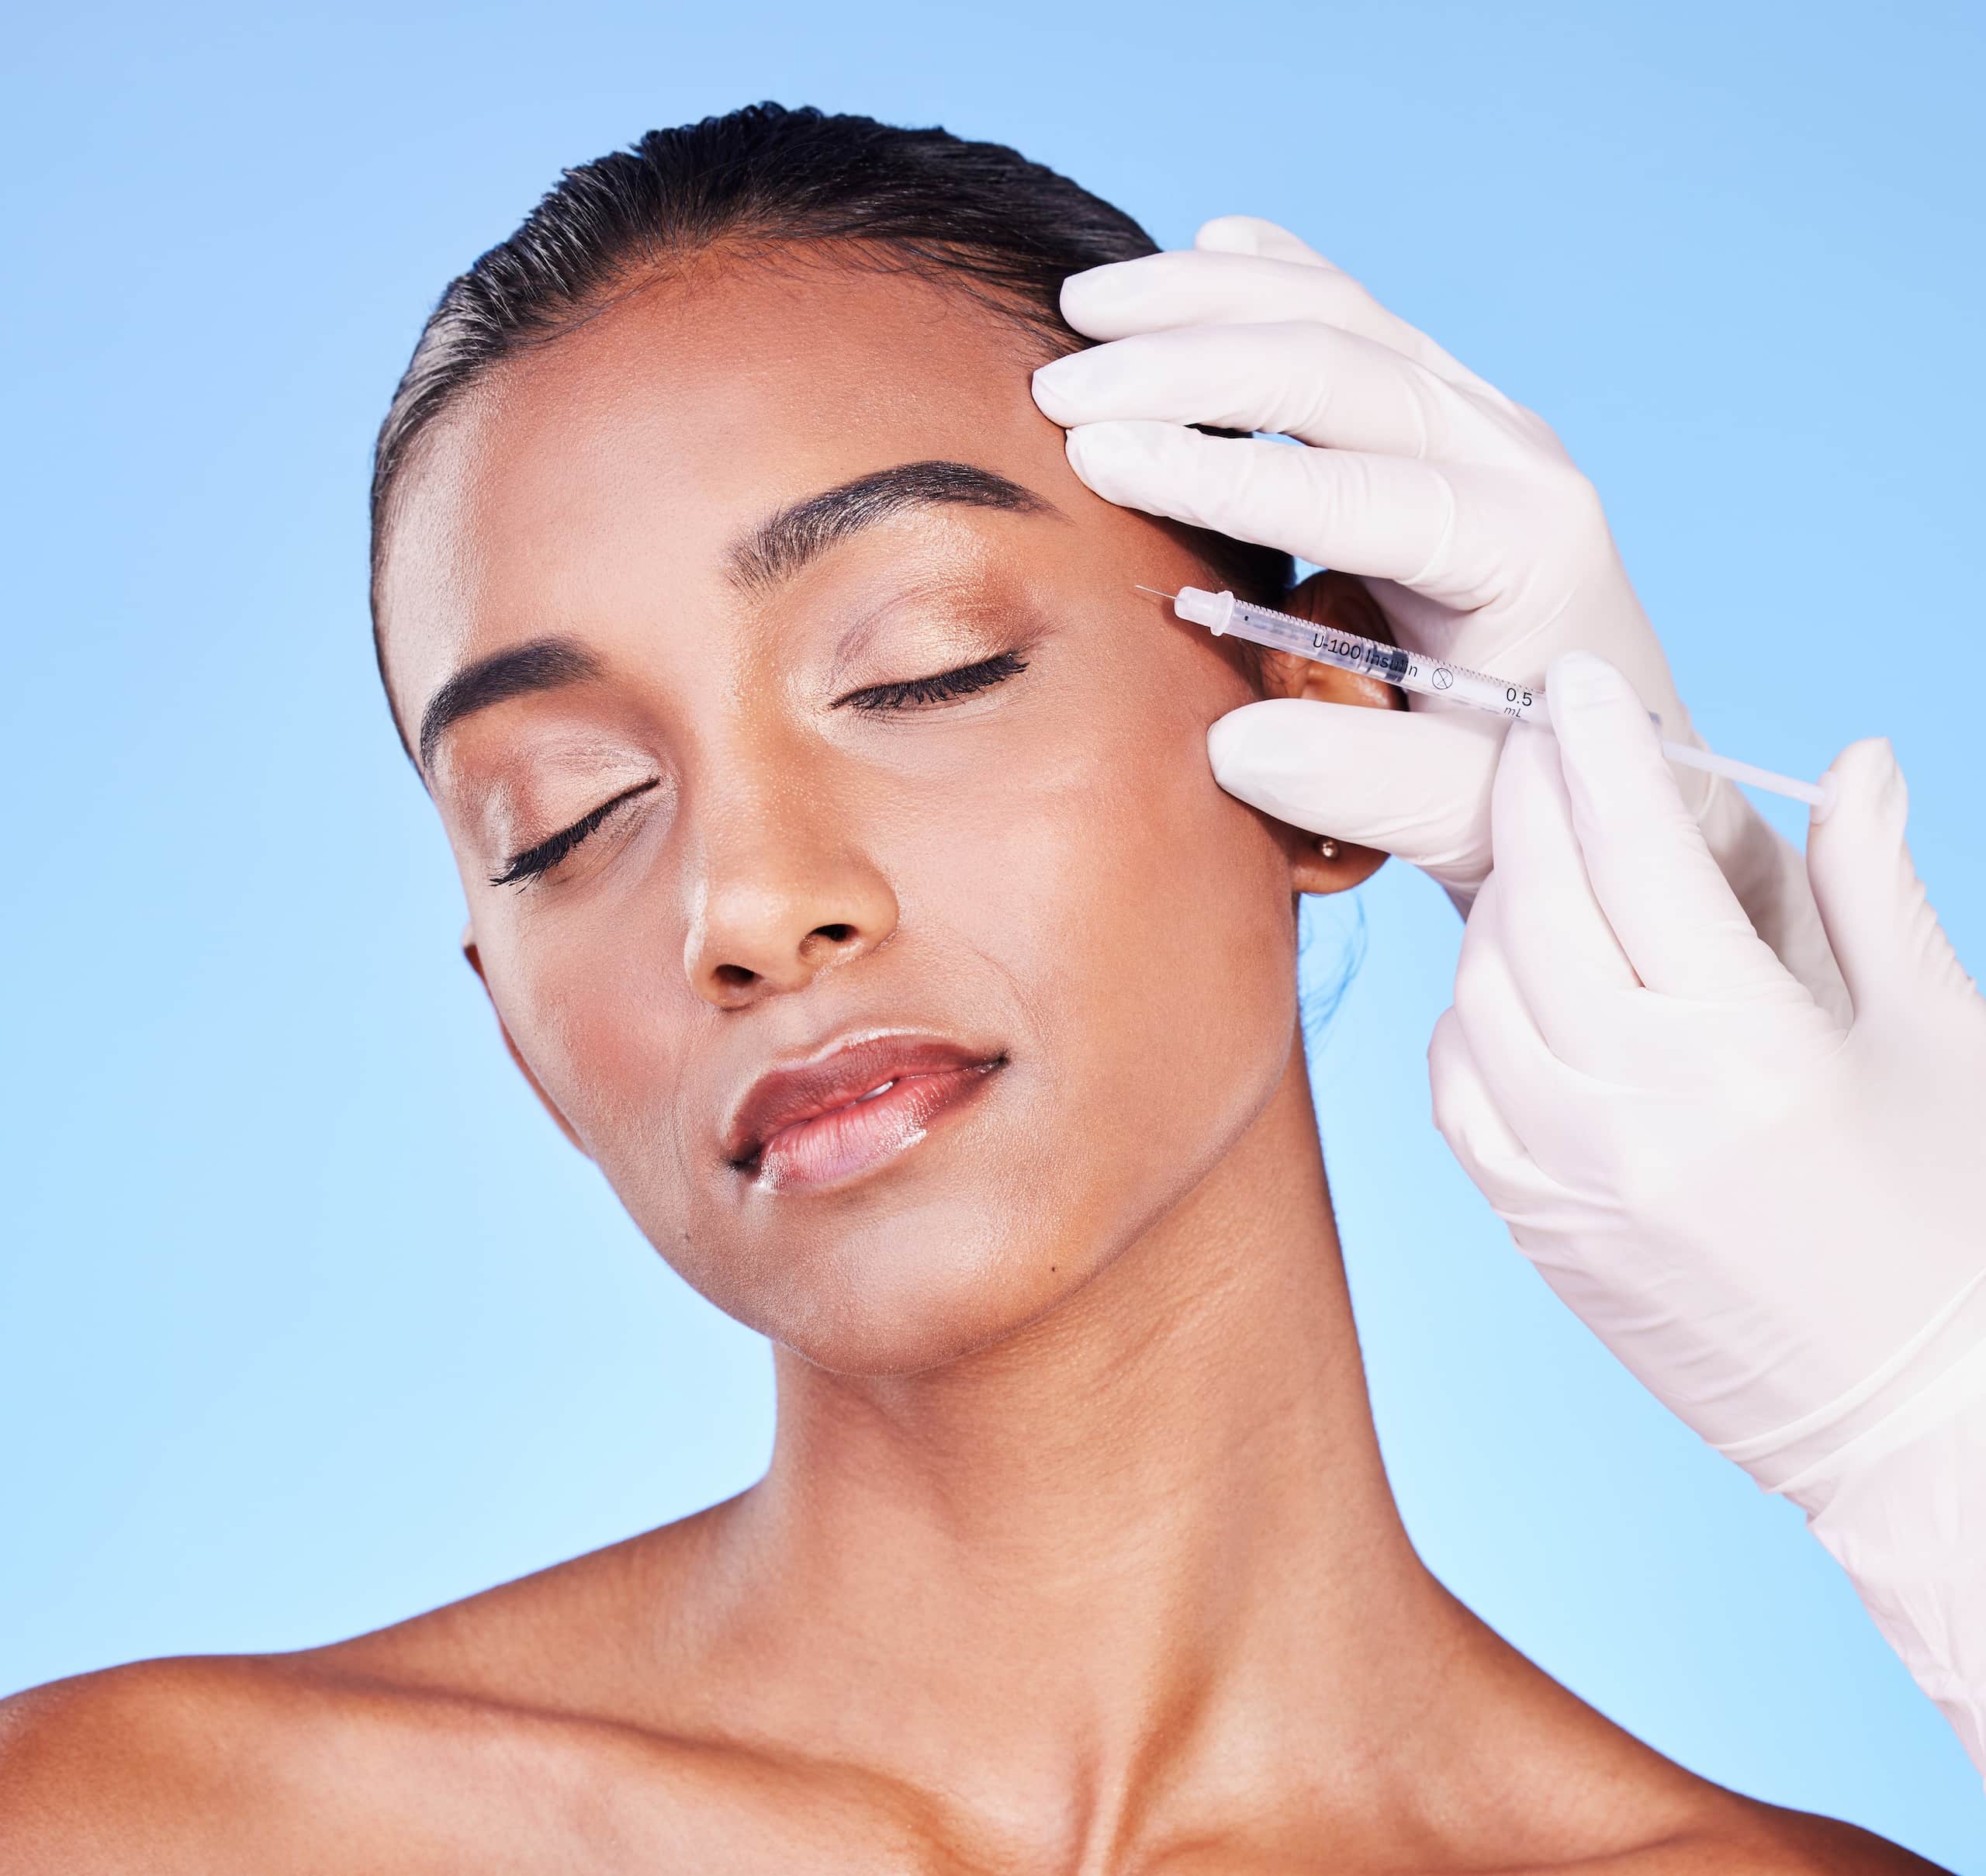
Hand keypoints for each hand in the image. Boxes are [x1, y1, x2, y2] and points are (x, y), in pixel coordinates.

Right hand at [1030, 216, 1836, 1003]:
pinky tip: (1210, 244)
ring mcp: (1482, 422)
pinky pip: (1360, 321)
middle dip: (1187, 364)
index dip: (1218, 472)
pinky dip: (1277, 278)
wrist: (1610, 757)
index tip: (1096, 455)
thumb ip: (1362, 784)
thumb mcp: (1461, 813)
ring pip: (1343, 318)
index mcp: (1521, 549)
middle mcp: (1510, 456)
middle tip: (1061, 383)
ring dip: (1210, 300)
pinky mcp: (1449, 418)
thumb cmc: (1533, 788)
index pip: (1354, 489)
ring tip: (1088, 306)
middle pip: (1340, 367)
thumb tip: (1233, 748)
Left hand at [1431, 648, 1985, 1767]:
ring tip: (1537, 855)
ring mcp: (1569, 1172)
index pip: (1639, 849)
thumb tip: (1852, 759)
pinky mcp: (1534, 1225)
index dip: (1600, 746)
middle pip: (1538, 900)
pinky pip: (1456, 1085)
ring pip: (1479, 985)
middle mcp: (1637, 1104)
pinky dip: (1469, 1011)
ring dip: (1496, 900)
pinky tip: (1512, 979)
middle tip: (1534, 735)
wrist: (1917, 1420)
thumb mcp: (1937, 1039)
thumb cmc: (1951, 1220)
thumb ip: (1872, 889)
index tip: (1573, 682)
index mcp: (1750, 1043)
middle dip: (1529, 795)